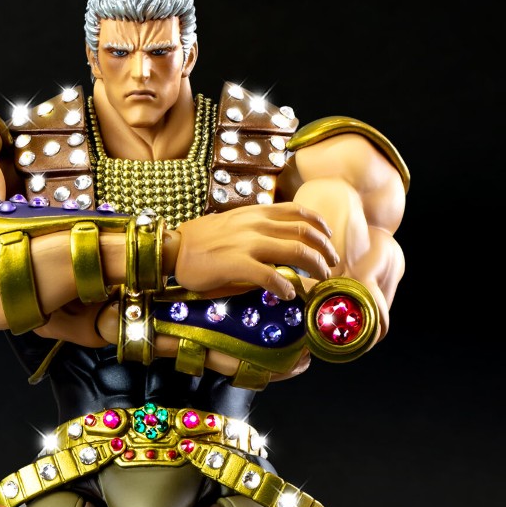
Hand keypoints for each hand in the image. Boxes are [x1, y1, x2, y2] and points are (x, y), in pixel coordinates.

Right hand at [170, 202, 337, 298]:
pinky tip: (289, 294)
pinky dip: (284, 286)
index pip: (297, 212)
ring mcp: (248, 244)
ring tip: (319, 279)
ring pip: (294, 251)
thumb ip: (257, 231)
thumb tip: (277, 246)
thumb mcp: (233, 225)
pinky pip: (270, 275)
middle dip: (323, 250)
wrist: (174, 249)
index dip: (319, 225)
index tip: (328, 237)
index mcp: (256, 213)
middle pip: (303, 233)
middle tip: (331, 265)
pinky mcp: (237, 265)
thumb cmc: (200, 240)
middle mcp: (256, 224)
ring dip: (313, 266)